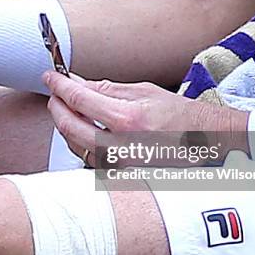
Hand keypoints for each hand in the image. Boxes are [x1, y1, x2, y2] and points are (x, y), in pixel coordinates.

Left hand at [43, 71, 248, 166]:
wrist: (205, 144)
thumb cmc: (179, 115)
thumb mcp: (144, 92)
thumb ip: (106, 88)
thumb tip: (75, 83)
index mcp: (128, 119)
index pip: (79, 100)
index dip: (59, 86)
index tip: (49, 77)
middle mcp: (121, 146)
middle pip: (69, 126)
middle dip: (56, 106)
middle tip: (54, 93)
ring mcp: (119, 165)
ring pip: (74, 144)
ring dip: (64, 123)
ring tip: (67, 107)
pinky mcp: (120, 176)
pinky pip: (87, 157)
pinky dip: (79, 140)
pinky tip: (81, 127)